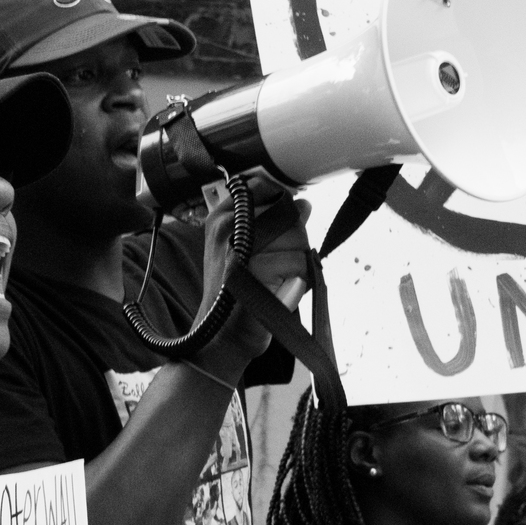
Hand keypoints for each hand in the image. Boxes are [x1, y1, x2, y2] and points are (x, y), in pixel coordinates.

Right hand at [199, 175, 311, 371]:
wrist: (220, 337)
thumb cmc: (235, 294)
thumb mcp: (247, 251)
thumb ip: (275, 224)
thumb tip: (305, 204)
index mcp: (221, 217)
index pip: (264, 187)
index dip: (283, 204)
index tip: (283, 223)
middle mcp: (227, 227)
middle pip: (291, 217)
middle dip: (296, 243)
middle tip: (278, 266)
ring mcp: (239, 248)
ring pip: (299, 241)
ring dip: (298, 265)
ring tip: (276, 281)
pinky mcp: (255, 272)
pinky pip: (297, 265)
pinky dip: (297, 283)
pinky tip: (279, 292)